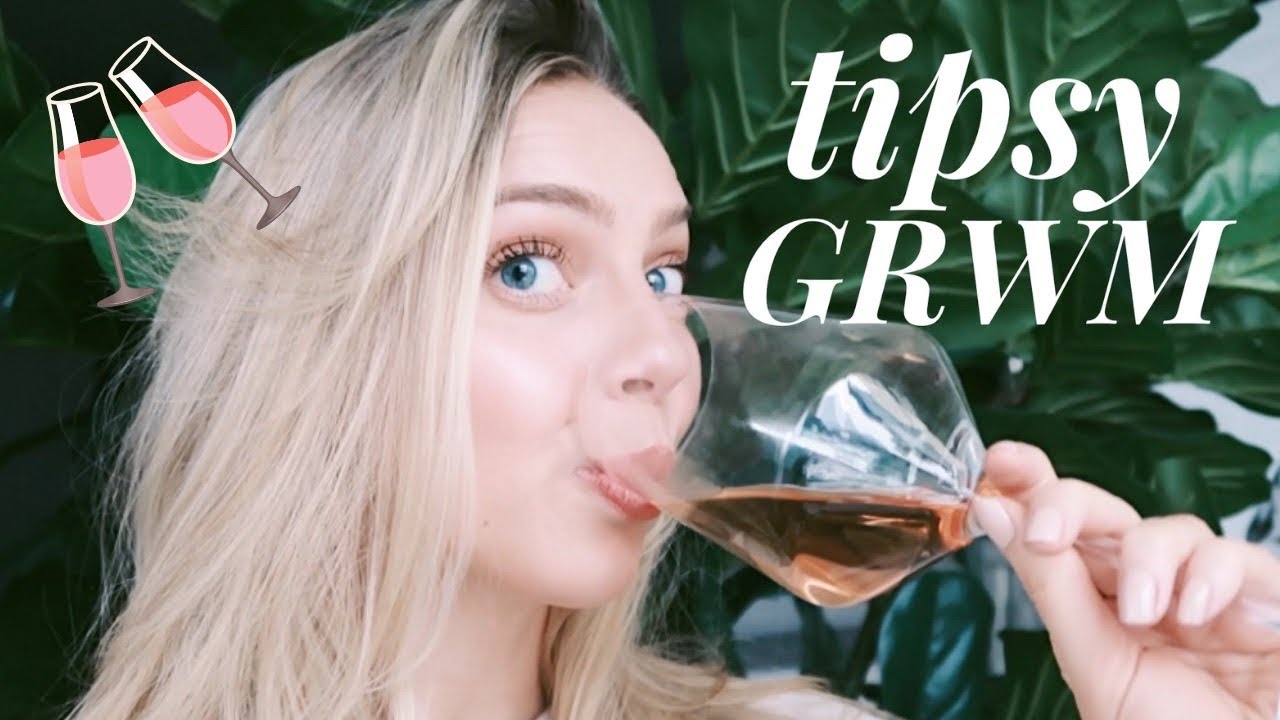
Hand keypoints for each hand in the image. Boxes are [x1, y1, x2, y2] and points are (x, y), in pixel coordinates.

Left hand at [971, 441, 1279, 719]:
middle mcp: (1152, 590)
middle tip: (1046, 534)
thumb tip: (993, 509)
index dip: (1033, 485)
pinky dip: (1211, 576)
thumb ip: (1050, 585)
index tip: (1001, 461)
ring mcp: (1209, 593)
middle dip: (1069, 506)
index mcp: (1100, 606)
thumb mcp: (1096, 663)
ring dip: (1147, 560)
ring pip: (1171, 529)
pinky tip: (1195, 614)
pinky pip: (1237, 556)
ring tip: (1139, 614)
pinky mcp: (1265, 599)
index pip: (1063, 531)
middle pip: (1108, 515)